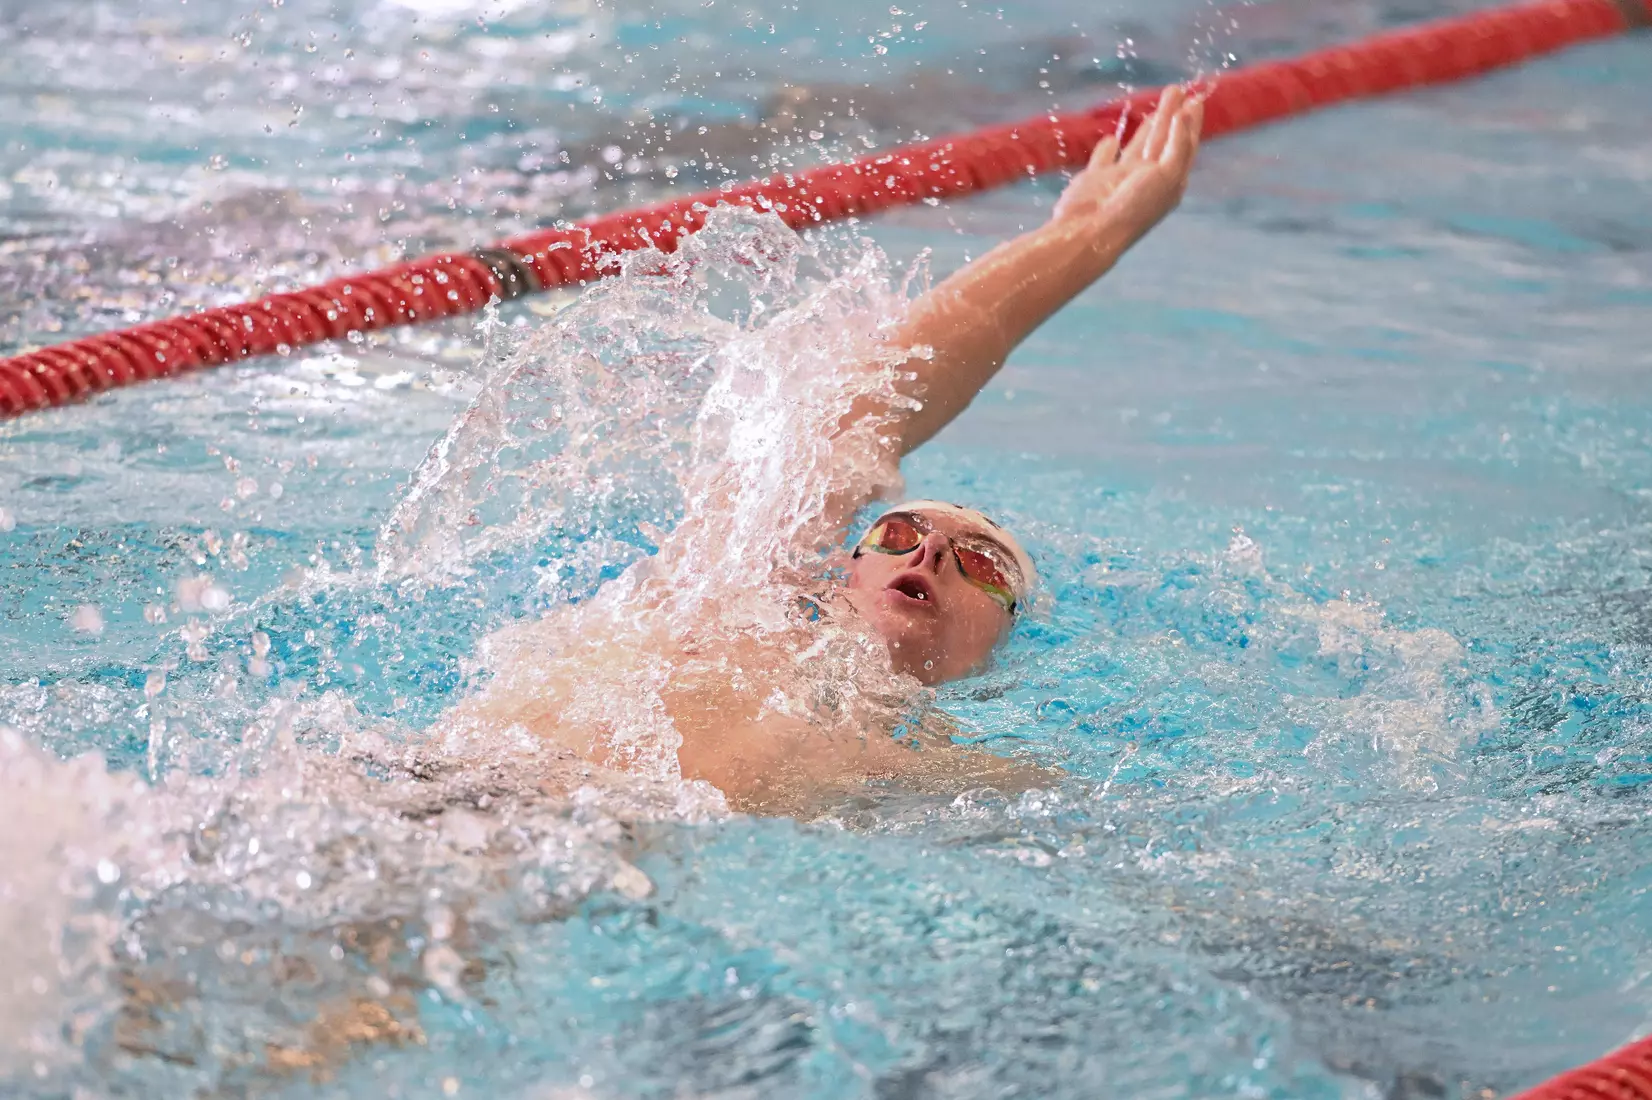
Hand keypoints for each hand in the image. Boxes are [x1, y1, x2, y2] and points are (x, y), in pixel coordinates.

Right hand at [1051, 84, 1204, 240]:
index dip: (1190, 123)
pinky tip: (1112, 138)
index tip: (1196, 99)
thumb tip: (1183, 113)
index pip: (1184, 146)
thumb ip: (1176, 144)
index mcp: (1169, 182)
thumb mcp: (1167, 174)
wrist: (1091, 230)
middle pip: (1164, 141)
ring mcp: (1120, 179)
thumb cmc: (1133, 206)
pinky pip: (1104, 159)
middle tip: (1177, 89)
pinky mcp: (1096, 179)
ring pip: (1139, 144)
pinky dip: (1108, 148)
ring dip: (1150, 123)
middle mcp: (1147, 180)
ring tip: (1159, 101)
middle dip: (1172, 114)